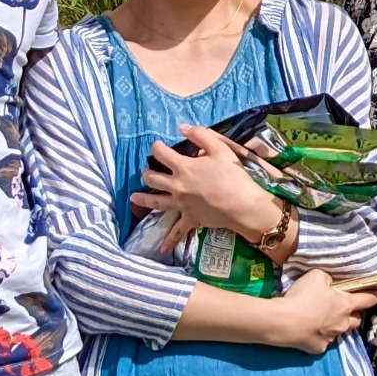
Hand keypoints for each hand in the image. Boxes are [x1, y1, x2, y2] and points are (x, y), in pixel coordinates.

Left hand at [129, 123, 286, 241]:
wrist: (243, 205)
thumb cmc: (233, 175)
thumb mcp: (220, 148)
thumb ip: (200, 134)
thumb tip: (182, 127)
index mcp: (183, 167)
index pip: (162, 154)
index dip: (157, 147)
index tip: (157, 145)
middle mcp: (177, 186)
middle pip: (153, 178)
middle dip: (147, 172)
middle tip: (147, 170)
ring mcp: (182, 204)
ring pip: (157, 202)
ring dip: (144, 200)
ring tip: (133, 198)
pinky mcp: (191, 218)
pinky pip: (177, 231)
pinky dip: (169, 240)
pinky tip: (161, 248)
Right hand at [258, 268, 376, 354]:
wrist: (284, 322)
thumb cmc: (302, 296)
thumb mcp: (316, 276)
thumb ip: (328, 279)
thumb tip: (330, 283)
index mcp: (346, 304)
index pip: (368, 299)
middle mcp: (343, 323)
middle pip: (356, 320)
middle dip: (353, 314)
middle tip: (342, 308)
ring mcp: (332, 337)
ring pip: (340, 331)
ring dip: (337, 326)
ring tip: (323, 320)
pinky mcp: (319, 348)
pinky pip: (324, 341)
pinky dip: (320, 336)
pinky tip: (309, 330)